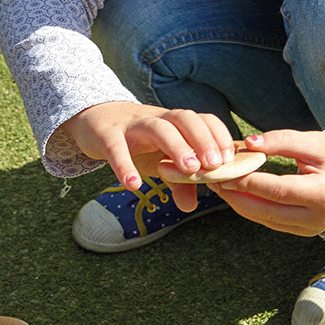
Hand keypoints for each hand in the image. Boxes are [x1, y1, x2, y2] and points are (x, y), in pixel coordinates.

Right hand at [60, 102, 235, 210]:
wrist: (95, 119)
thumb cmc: (137, 142)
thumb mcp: (159, 160)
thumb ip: (177, 182)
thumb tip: (191, 206)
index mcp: (174, 123)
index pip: (202, 119)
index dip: (218, 136)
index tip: (228, 160)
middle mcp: (157, 119)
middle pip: (184, 119)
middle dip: (202, 140)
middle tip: (214, 165)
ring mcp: (132, 125)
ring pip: (158, 128)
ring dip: (176, 147)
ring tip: (188, 171)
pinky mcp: (107, 134)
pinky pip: (117, 148)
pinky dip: (125, 166)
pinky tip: (134, 186)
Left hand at [208, 130, 324, 236]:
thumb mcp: (315, 143)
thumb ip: (282, 141)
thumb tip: (249, 143)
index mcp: (323, 194)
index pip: (278, 190)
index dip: (250, 182)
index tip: (226, 170)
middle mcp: (316, 218)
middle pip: (266, 210)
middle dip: (236, 196)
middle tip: (213, 180)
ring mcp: (309, 229)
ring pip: (264, 219)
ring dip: (239, 203)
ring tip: (219, 185)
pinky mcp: (301, 232)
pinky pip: (270, 221)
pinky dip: (251, 208)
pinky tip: (236, 193)